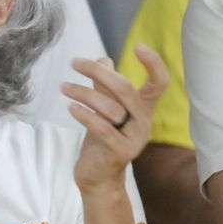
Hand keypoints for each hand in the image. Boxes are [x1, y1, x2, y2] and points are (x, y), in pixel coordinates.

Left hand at [61, 44, 168, 193]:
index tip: (138, 46)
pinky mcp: (120, 152)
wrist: (99, 177)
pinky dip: (85, 115)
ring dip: (83, 93)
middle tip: (74, 63)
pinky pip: (102, 128)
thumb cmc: (102, 139)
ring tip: (63, 86)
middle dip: (98, 72)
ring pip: (110, 107)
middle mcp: (143, 121)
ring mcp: (133, 138)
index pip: (159, 83)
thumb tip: (103, 59)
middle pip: (126, 88)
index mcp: (144, 108)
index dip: (154, 64)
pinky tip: (70, 107)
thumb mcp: (104, 110)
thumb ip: (104, 86)